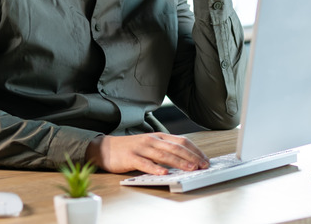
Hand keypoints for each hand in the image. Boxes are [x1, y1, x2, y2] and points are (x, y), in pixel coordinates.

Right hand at [85, 133, 209, 174]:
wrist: (105, 148)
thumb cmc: (130, 148)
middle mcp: (152, 140)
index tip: (205, 160)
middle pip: (176, 148)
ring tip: (190, 168)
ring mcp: (141, 148)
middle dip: (191, 157)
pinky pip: (145, 163)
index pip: (182, 141)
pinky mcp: (131, 157)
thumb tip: (185, 159)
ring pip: (164, 155)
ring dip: (179, 162)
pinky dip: (156, 168)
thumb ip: (165, 149)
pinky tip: (164, 172)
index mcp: (159, 137)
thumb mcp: (150, 145)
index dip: (195, 151)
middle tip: (202, 166)